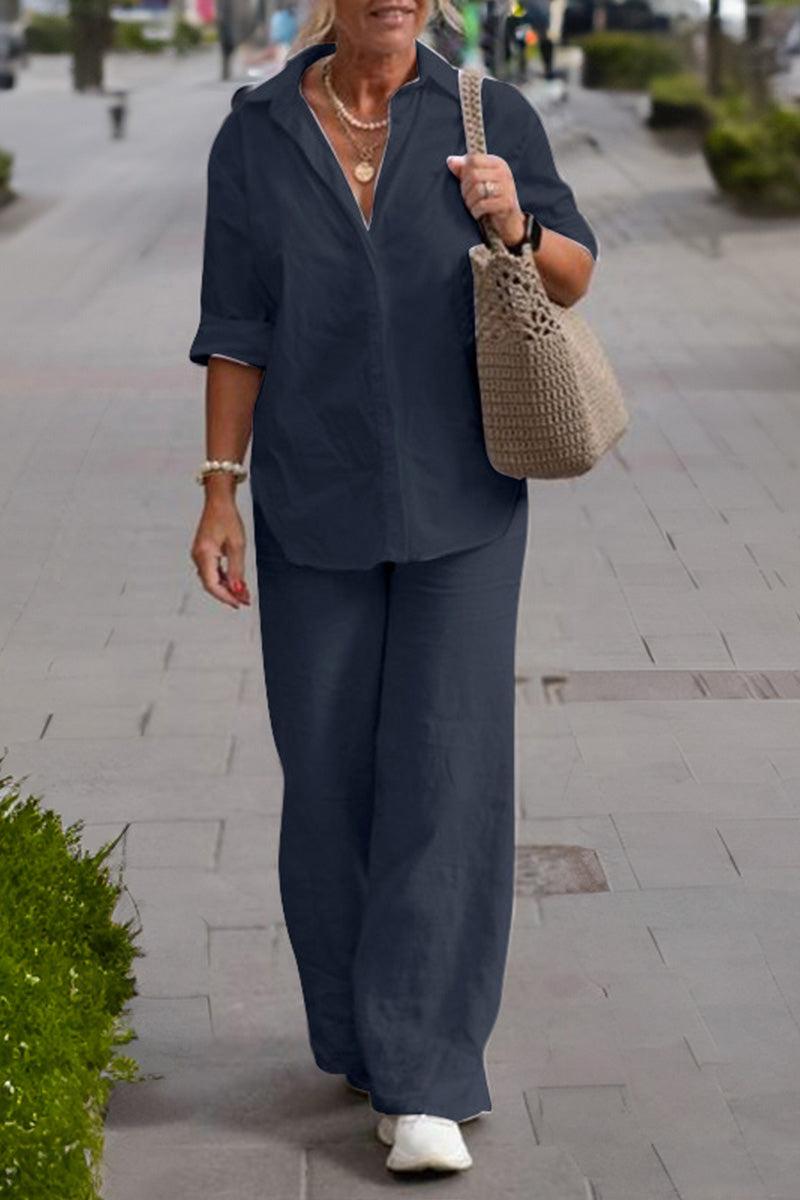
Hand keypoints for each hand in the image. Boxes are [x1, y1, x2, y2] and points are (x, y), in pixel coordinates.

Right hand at [191, 494, 250, 608]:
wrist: (219, 503)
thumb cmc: (228, 519)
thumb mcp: (237, 545)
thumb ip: (237, 570)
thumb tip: (238, 590)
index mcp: (204, 554)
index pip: (212, 584)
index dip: (225, 596)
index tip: (239, 603)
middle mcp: (197, 556)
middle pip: (211, 584)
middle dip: (228, 594)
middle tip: (245, 600)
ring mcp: (198, 555)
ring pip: (211, 579)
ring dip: (227, 587)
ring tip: (243, 593)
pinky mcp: (202, 554)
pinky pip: (211, 571)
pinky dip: (223, 579)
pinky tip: (236, 582)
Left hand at [446, 152, 526, 247]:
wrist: (509, 220)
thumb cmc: (490, 198)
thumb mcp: (478, 181)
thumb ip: (464, 170)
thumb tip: (450, 160)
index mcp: (497, 163)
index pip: (473, 159)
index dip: (464, 172)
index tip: (465, 182)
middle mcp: (503, 173)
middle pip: (473, 175)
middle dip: (465, 189)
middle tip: (467, 198)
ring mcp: (506, 188)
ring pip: (477, 189)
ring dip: (470, 201)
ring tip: (472, 206)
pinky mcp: (506, 203)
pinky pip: (482, 205)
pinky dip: (476, 211)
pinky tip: (478, 213)